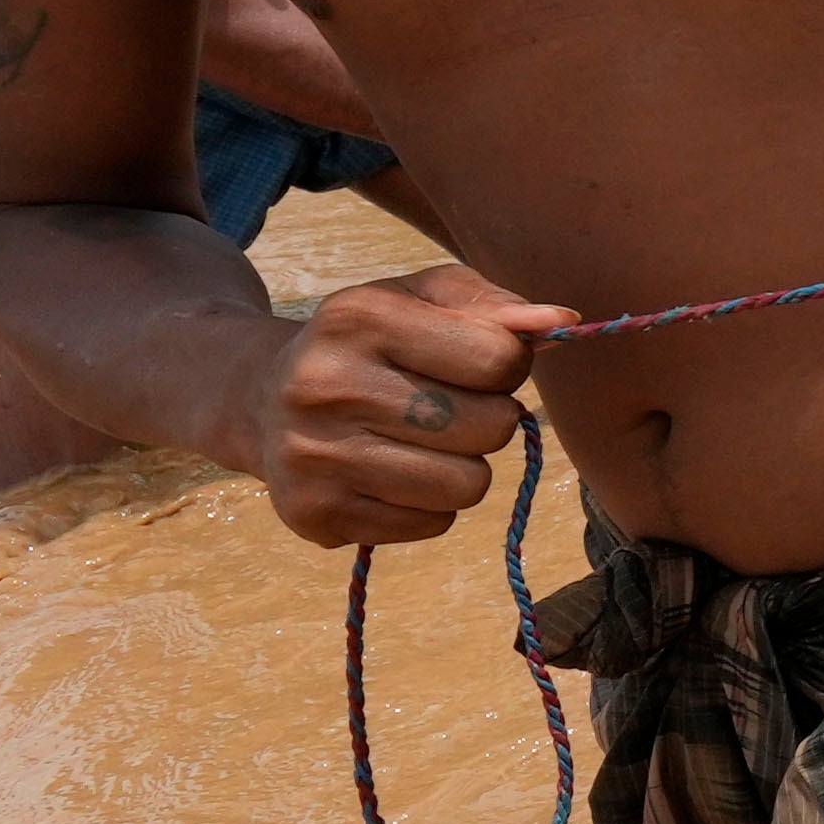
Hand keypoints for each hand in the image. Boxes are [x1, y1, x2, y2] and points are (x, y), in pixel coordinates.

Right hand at [247, 267, 578, 550]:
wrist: (262, 397)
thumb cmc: (370, 342)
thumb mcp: (422, 298)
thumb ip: (494, 304)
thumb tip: (561, 321)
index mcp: (357, 318)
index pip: (498, 358)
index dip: (507, 364)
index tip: (477, 363)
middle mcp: (326, 386)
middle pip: (491, 428)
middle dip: (490, 418)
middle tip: (449, 406)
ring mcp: (315, 456)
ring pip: (467, 486)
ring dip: (464, 466)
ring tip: (422, 441)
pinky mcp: (314, 513)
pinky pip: (432, 524)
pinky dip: (429, 504)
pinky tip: (389, 470)